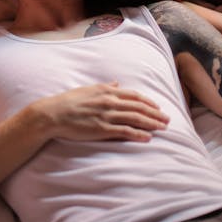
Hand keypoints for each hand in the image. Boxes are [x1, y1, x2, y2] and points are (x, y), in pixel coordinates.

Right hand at [36, 82, 168, 142]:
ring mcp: (107, 115)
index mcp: (107, 91)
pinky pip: (125, 131)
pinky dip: (138, 134)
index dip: (149, 102)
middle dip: (155, 113)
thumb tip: (117, 83)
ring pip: (135, 118)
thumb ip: (105, 87)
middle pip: (139, 107)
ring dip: (151, 123)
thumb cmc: (70, 101)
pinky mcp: (102, 129)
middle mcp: (110, 101)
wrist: (54, 113)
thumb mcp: (89, 89)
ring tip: (163, 128)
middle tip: (167, 120)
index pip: (134, 96)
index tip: (158, 108)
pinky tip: (148, 137)